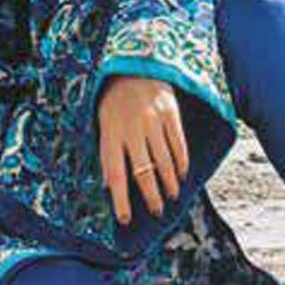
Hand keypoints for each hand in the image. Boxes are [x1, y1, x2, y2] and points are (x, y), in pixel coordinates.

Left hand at [97, 75, 188, 225]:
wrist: (136, 65)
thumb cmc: (115, 99)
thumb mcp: (103, 121)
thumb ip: (106, 151)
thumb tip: (108, 185)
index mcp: (111, 132)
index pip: (115, 173)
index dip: (120, 199)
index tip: (125, 219)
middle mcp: (132, 128)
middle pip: (143, 172)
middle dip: (150, 197)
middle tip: (156, 212)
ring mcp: (153, 120)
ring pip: (163, 161)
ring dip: (168, 184)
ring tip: (171, 197)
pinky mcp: (170, 113)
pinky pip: (178, 144)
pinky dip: (181, 163)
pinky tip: (182, 175)